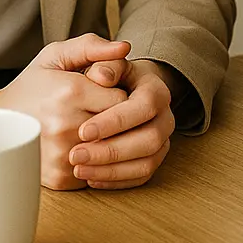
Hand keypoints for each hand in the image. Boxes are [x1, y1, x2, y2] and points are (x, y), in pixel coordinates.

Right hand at [0, 34, 131, 190]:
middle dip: (114, 118)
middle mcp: (66, 125)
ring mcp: (62, 154)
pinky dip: (93, 160)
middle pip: (118, 126)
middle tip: (95, 109)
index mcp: (70, 92)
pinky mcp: (59, 177)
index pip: (122, 98)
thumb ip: (93, 46)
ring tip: (86, 125)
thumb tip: (124, 48)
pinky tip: (79, 145)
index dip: (116, 94)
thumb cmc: (32, 86)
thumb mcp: (57, 55)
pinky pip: (96, 170)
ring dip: (104, 140)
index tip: (102, 92)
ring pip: (109, 149)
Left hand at [67, 58, 175, 189]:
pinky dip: (116, 181)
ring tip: (79, 169)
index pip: (143, 107)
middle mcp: (166, 117)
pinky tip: (90, 178)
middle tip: (76, 154)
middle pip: (149, 140)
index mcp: (157, 90)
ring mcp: (162, 141)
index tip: (84, 130)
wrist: (126, 89)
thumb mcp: (105, 61)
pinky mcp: (153, 159)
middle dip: (111, 151)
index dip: (115, 121)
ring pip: (146, 163)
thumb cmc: (112, 75)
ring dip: (111, 171)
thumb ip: (103, 61)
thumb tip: (101, 75)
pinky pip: (140, 177)